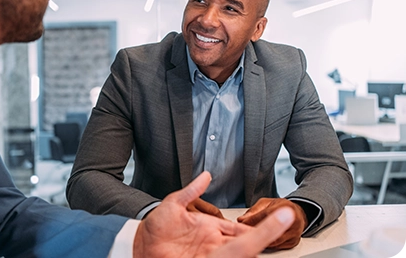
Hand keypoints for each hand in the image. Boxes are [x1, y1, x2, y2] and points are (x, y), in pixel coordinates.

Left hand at [133, 172, 294, 257]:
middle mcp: (213, 244)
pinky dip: (240, 252)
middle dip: (264, 237)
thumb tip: (206, 175)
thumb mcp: (172, 205)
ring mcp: (210, 254)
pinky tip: (249, 251)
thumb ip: (190, 191)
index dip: (258, 226)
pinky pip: (228, 256)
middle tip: (285, 225)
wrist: (139, 246)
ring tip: (273, 235)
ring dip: (255, 245)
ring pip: (240, 251)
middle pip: (244, 242)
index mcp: (209, 229)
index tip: (278, 218)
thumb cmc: (154, 228)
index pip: (239, 228)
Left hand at [237, 198, 307, 249]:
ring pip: (273, 241)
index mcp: (286, 207)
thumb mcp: (266, 203)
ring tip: (249, 237)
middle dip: (255, 231)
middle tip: (243, 231)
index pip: (266, 214)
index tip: (242, 222)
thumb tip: (242, 219)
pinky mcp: (292, 243)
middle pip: (271, 230)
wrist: (297, 214)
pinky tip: (259, 241)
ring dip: (260, 240)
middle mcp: (294, 221)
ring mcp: (294, 234)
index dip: (252, 219)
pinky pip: (276, 246)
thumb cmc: (280, 207)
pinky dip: (266, 244)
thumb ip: (254, 211)